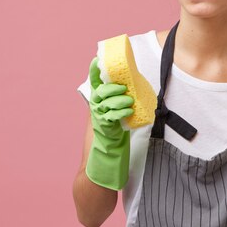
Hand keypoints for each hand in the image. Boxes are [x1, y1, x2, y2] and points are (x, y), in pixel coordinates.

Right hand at [86, 56, 134, 190]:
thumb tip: (131, 90)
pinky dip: (119, 114)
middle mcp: (96, 113)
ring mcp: (99, 123)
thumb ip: (118, 105)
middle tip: (123, 86)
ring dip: (117, 100)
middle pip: (99, 93)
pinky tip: (127, 111)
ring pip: (105, 105)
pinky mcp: (105, 134)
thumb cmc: (111, 142)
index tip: (97, 59)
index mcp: (97, 106)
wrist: (101, 166)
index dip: (95, 73)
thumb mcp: (114, 119)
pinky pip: (110, 120)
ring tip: (128, 99)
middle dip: (111, 87)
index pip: (95, 86)